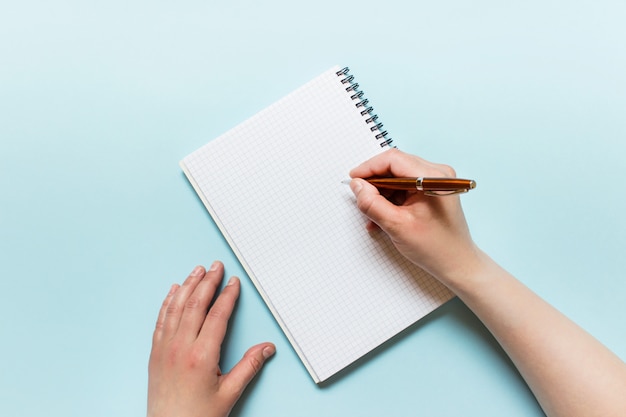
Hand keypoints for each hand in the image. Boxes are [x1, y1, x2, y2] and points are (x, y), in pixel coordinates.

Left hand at [147, 262, 274, 416]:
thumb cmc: (197, 416)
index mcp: (201, 356)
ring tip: (197, 271)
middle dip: (207, 282)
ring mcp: (165, 349)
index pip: (217, 316)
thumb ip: (249, 367)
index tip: (233, 282)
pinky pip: (161, 320)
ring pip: (176, 308)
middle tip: (216, 266)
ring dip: (188, 286)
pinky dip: (168, 302)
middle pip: (195, 305)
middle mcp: (180, 348)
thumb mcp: (229, 393)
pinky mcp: (155, 353)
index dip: (227, 296)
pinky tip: (173, 291)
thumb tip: (267, 348)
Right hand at [349, 149, 480, 284]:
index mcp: (432, 177)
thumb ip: (372, 204)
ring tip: (372, 215)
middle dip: (374, 182)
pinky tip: (383, 216)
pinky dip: (391, 199)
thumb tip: (357, 186)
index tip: (354, 179)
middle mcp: (436, 174)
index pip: (393, 159)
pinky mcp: (431, 190)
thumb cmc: (436, 247)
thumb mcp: (396, 226)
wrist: (456, 263)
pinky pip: (404, 187)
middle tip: (361, 197)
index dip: (369, 168)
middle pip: (395, 166)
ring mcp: (435, 181)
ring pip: (397, 177)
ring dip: (381, 194)